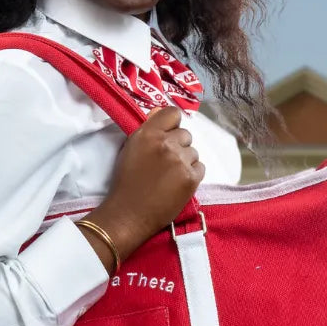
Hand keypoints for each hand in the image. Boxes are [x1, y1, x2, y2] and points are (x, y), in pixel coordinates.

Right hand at [79, 107, 203, 268]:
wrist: (129, 214)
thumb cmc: (126, 182)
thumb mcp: (130, 149)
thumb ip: (147, 129)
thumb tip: (159, 111)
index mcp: (148, 134)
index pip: (173, 113)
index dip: (171, 124)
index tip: (167, 135)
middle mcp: (166, 144)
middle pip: (186, 134)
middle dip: (178, 145)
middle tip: (165, 162)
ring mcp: (180, 161)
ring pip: (193, 152)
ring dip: (185, 161)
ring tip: (170, 176)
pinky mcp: (191, 178)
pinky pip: (200, 167)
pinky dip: (191, 174)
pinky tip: (177, 183)